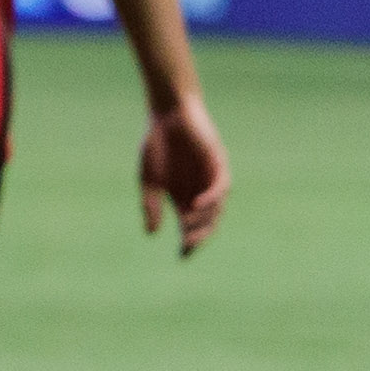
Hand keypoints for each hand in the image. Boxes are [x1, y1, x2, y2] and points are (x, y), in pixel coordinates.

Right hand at [137, 90, 229, 256]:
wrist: (167, 113)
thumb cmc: (157, 144)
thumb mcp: (149, 180)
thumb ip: (150, 205)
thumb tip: (151, 234)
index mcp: (184, 199)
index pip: (191, 228)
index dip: (189, 243)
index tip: (182, 256)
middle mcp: (201, 192)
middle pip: (207, 223)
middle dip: (198, 235)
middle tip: (187, 243)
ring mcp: (211, 179)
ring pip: (216, 208)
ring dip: (204, 219)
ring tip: (188, 225)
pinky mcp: (218, 163)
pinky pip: (220, 186)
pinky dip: (211, 197)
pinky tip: (197, 205)